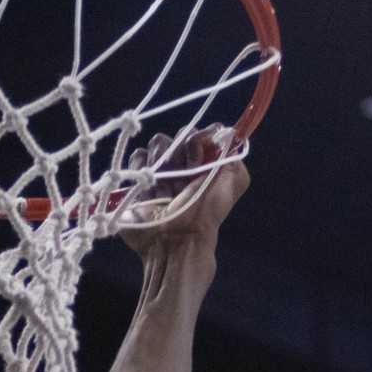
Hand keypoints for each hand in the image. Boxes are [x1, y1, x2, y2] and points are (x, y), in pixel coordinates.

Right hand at [119, 126, 249, 254]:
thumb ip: (233, 155)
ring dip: (162, 159)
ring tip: (164, 184)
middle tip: (184, 172)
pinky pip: (137, 155)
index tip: (200, 156)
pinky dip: (141, 165)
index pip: (204, 132)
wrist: (174, 239)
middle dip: (181, 149)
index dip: (201, 137)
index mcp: (207, 163)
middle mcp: (185, 165)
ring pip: (158, 142)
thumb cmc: (205, 212)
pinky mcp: (138, 179)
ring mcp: (161, 171)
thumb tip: (227, 133)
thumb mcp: (234, 182)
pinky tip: (148, 183)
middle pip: (180, 133)